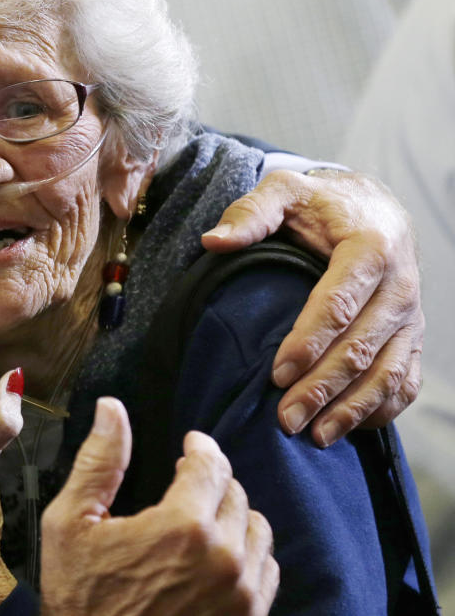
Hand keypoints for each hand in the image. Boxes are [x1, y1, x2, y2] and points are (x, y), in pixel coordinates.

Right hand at [41, 401, 277, 615]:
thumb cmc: (80, 601)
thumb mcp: (71, 523)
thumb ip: (100, 461)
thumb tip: (111, 408)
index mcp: (182, 527)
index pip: (212, 464)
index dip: (200, 448)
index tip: (190, 445)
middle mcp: (223, 561)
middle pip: (236, 493)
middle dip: (211, 483)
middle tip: (187, 486)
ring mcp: (242, 598)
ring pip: (257, 532)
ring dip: (233, 518)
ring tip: (203, 521)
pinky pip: (266, 574)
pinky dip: (247, 557)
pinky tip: (217, 558)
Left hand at [201, 169, 422, 445]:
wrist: (375, 208)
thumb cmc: (321, 203)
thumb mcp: (283, 191)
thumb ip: (250, 213)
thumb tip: (214, 241)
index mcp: (370, 247)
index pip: (338, 303)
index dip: (309, 342)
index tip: (277, 373)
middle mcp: (399, 286)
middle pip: (361, 348)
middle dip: (322, 387)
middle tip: (285, 418)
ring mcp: (411, 316)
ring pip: (386, 373)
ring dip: (351, 409)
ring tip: (314, 436)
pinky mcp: (412, 337)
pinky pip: (404, 381)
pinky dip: (379, 410)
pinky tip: (347, 429)